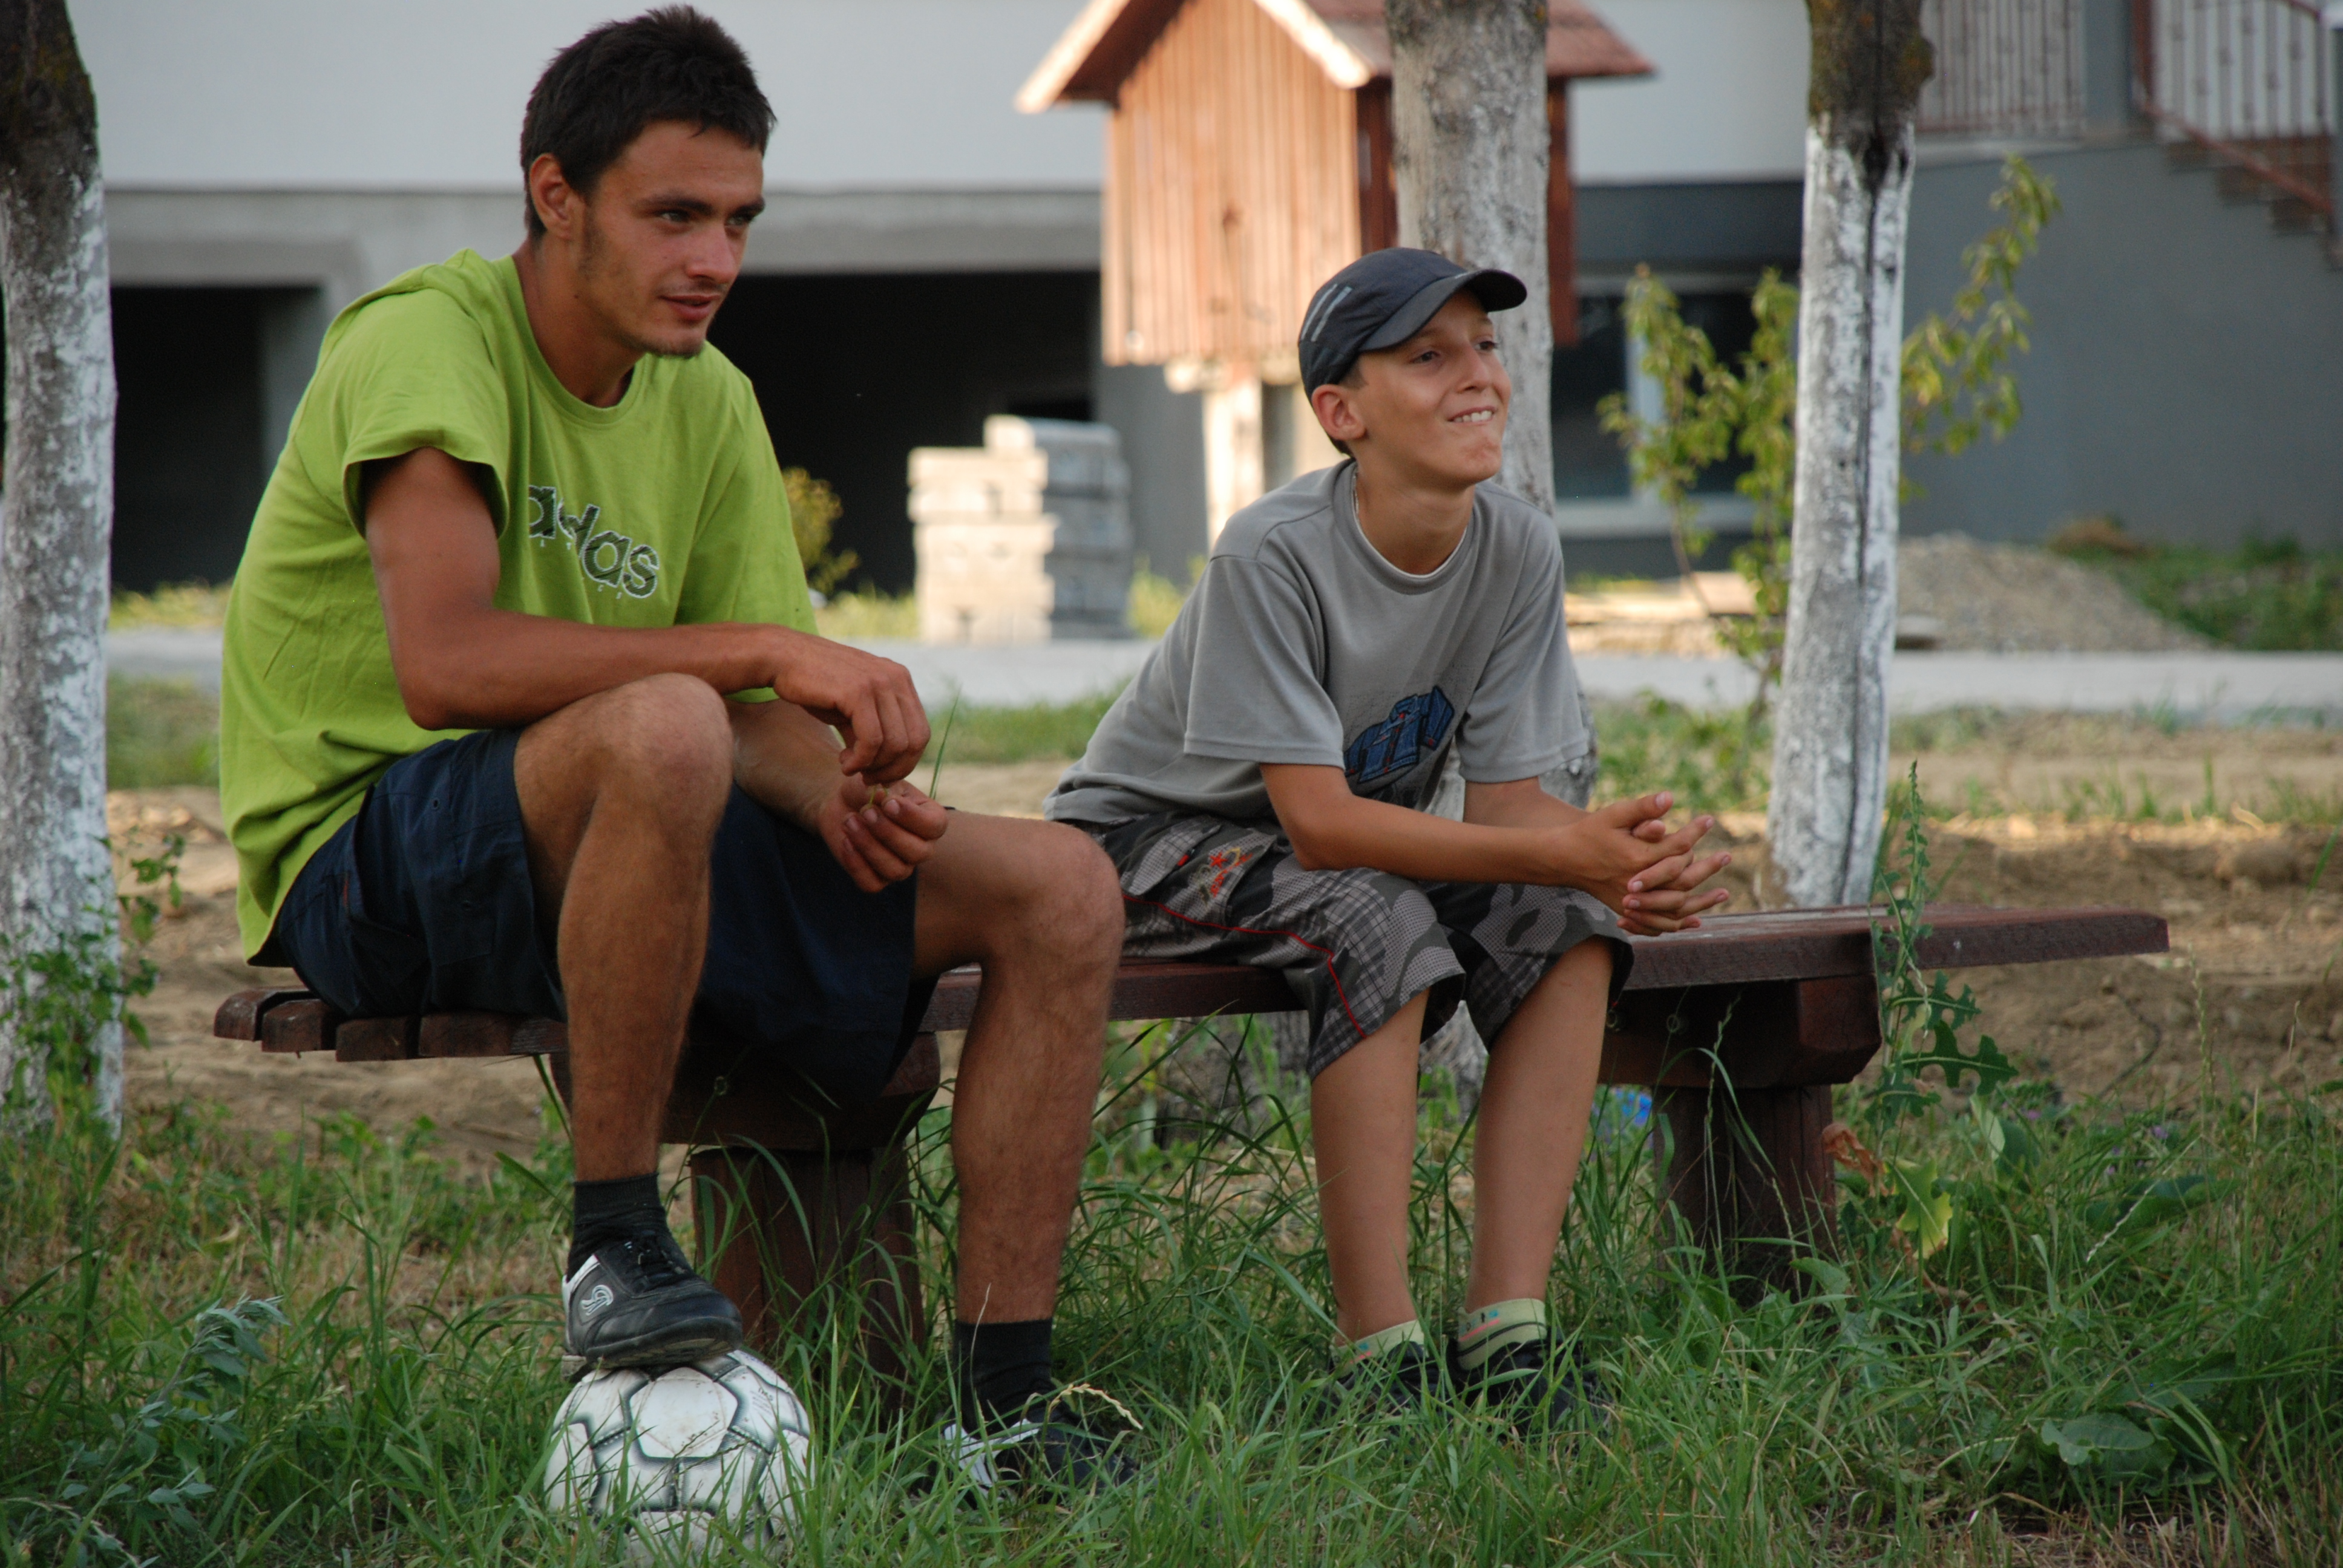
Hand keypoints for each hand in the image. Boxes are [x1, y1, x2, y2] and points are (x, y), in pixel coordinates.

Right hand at [762, 628, 928, 782]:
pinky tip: (844, 763)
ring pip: (895, 744)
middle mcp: (896, 678)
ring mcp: (879, 682)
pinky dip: (860, 761)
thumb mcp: (853, 711)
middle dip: (892, 769)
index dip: (905, 762)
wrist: (782, 658)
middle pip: (914, 742)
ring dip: (873, 767)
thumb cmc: (816, 686)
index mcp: (900, 680)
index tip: (879, 774)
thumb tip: (888, 770)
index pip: (921, 733)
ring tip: (848, 767)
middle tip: (866, 777)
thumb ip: (875, 733)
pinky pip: (872, 740)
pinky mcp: (858, 691)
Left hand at [816, 773, 949, 892]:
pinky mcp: (877, 879)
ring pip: (895, 871)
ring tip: (849, 821)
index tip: (887, 802)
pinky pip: (872, 884)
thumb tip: (882, 799)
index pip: (935, 826)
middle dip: (888, 832)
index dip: (912, 817)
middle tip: (866, 811)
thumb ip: (885, 790)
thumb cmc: (868, 791)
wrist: (843, 804)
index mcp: (931, 820)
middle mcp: (922, 847)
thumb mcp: (879, 782)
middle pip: (918, 853)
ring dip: (869, 846)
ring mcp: (901, 866)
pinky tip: (845, 840)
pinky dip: (856, 864)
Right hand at [1550, 792, 1729, 934]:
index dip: (1695, 832)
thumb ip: (1643, 807)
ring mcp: (1633, 900)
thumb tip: (1670, 797)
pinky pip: (1658, 922)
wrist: (1563, 858)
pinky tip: (1695, 920)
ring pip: (1675, 906)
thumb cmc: (1589, 832)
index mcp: (1637, 857)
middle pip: (1683, 880)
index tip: (1709, 820)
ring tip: (1723, 894)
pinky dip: (1678, 923)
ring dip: (1702, 902)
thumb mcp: (1614, 814)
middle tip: (1727, 856)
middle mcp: (1638, 883)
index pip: (1677, 846)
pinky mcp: (1627, 909)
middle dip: (1708, 868)